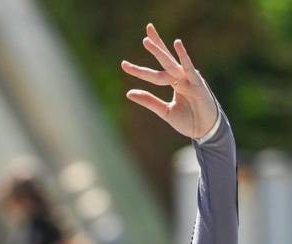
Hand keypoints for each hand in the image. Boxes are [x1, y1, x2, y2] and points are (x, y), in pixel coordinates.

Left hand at [121, 23, 217, 138]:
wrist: (204, 130)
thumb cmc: (188, 120)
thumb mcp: (164, 111)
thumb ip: (148, 100)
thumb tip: (128, 93)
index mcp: (174, 82)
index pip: (157, 68)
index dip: (141, 67)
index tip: (123, 64)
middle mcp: (181, 77)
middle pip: (166, 57)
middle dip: (156, 44)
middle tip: (147, 28)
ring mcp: (189, 78)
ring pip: (171, 63)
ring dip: (159, 51)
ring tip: (147, 41)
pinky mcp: (197, 83)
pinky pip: (188, 67)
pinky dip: (183, 56)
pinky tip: (177, 44)